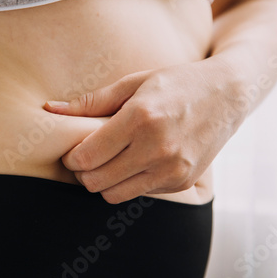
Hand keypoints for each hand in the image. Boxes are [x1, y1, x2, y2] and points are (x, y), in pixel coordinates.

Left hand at [44, 59, 244, 203]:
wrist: (227, 95)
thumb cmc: (175, 83)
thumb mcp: (133, 83)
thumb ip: (90, 101)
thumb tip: (49, 108)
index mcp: (140, 118)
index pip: (87, 157)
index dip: (71, 158)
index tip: (72, 150)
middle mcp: (157, 148)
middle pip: (96, 181)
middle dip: (83, 173)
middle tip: (86, 157)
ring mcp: (172, 169)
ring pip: (114, 194)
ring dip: (103, 181)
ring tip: (109, 160)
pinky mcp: (182, 182)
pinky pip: (139, 194)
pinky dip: (128, 183)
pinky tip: (134, 162)